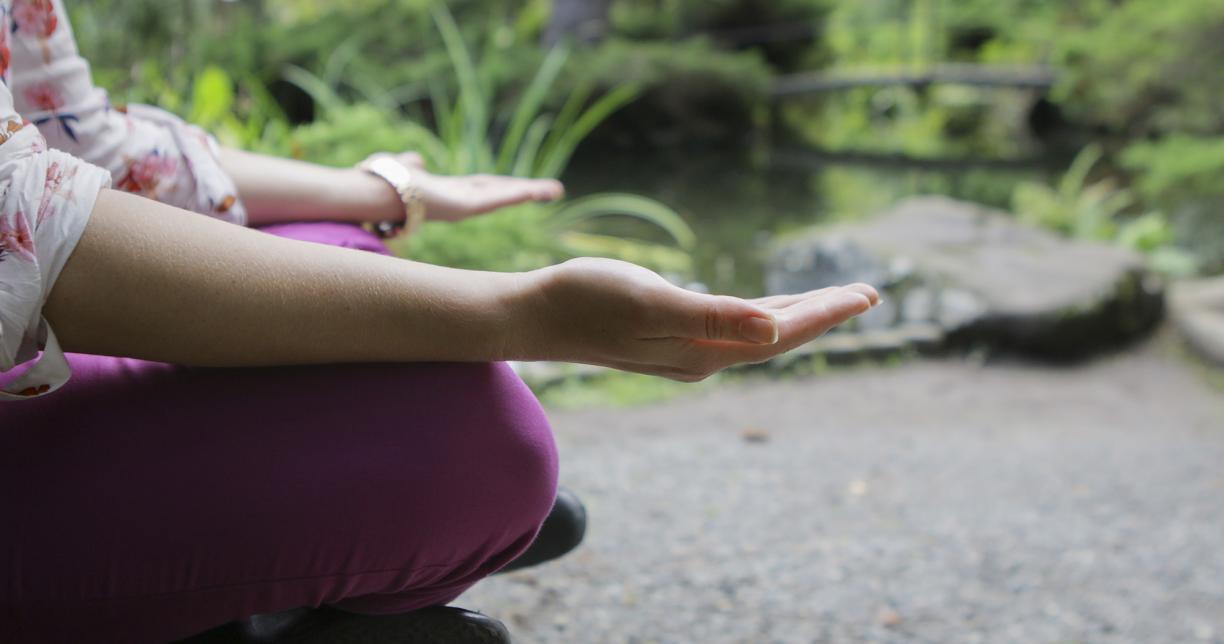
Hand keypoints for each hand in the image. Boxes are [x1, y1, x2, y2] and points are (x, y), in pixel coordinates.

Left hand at [390, 153, 564, 221]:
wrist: (374, 192)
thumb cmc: (385, 182)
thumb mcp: (405, 167)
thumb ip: (411, 164)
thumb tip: (415, 160)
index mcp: (451, 193)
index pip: (486, 187)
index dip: (508, 186)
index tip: (529, 186)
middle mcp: (461, 202)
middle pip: (501, 192)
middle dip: (528, 191)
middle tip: (556, 190)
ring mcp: (464, 207)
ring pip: (503, 197)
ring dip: (529, 193)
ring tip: (555, 190)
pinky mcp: (463, 209)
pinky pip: (494, 200)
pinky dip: (514, 195)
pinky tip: (533, 191)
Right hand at [512, 257, 879, 380]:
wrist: (536, 314)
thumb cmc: (587, 299)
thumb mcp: (651, 303)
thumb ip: (713, 318)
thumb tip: (773, 332)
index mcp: (704, 351)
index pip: (782, 333)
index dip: (826, 312)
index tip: (868, 293)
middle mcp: (702, 358)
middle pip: (778, 336)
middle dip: (823, 315)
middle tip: (868, 293)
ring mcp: (687, 351)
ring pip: (758, 334)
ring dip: (797, 317)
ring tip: (831, 299)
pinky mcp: (671, 338)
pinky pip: (734, 328)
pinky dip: (762, 316)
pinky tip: (767, 310)